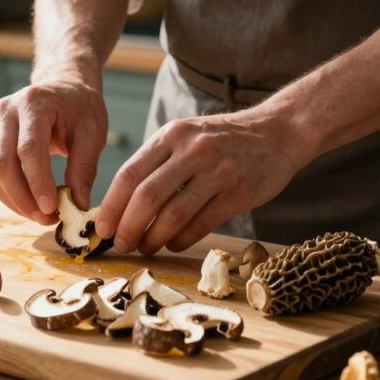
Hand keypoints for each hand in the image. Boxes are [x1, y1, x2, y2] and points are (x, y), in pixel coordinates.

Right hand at [0, 76, 107, 224]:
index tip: (52, 209)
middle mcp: (7, 111)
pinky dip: (9, 194)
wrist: (64, 86)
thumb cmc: (81, 107)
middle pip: (2, 164)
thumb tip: (78, 205)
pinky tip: (30, 203)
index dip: (37, 182)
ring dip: (14, 200)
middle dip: (23, 198)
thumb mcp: (93, 132)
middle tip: (48, 218)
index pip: (28, 149)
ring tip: (41, 215)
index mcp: (34, 103)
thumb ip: (85, 167)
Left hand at [95, 108, 314, 254]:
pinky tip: (172, 244)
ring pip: (173, 215)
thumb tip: (120, 205)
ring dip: (153, 238)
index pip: (129, 174)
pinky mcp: (238, 193)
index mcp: (172, 135)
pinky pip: (201, 224)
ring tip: (145, 247)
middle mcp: (193, 151)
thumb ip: (156, 163)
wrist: (278, 132)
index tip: (102, 228)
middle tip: (121, 244)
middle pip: (147, 197)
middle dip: (128, 227)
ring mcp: (217, 172)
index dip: (111, 206)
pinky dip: (181, 239)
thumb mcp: (186, 136)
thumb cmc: (222, 140)